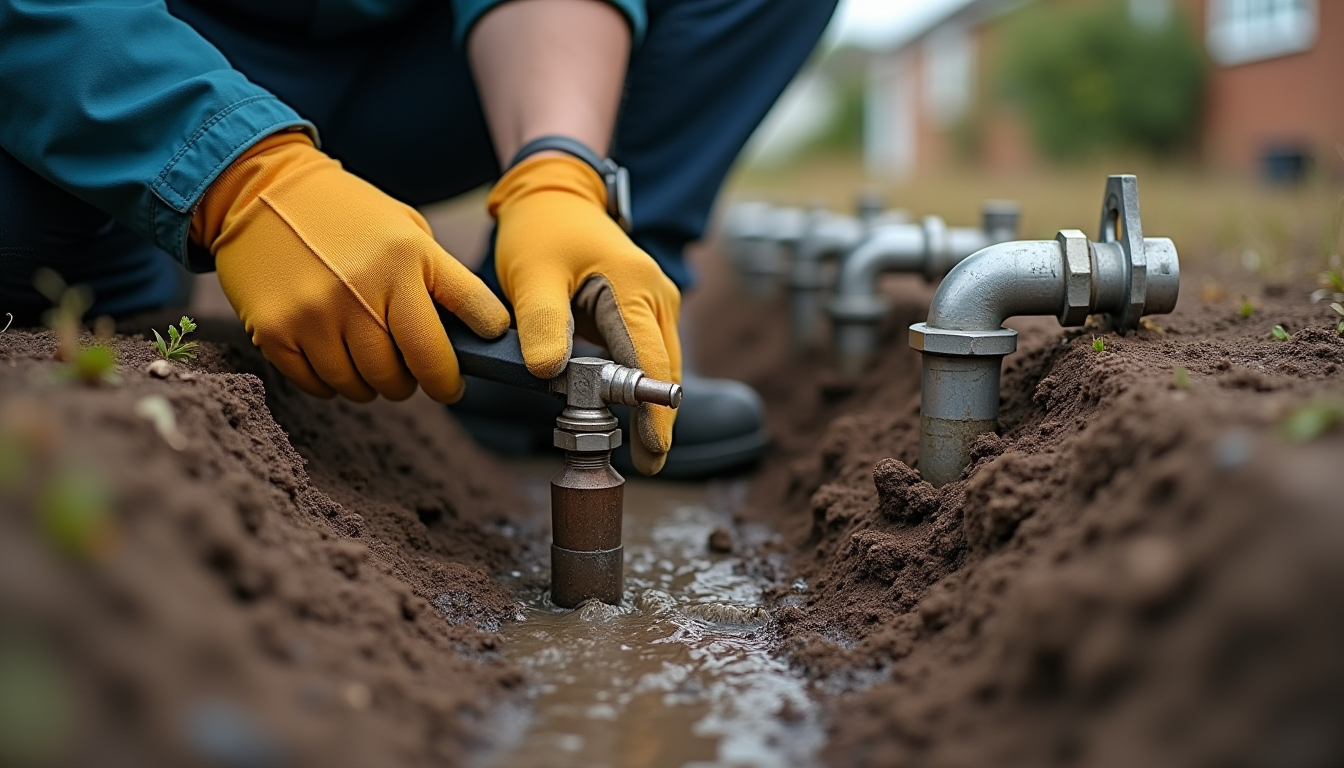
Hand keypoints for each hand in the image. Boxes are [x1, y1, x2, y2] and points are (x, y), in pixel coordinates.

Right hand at [193, 132, 509, 402]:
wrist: (258, 189)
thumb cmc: (345, 215)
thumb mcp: (404, 229)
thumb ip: (436, 278)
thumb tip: (468, 337)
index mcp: (408, 256)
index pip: (471, 314)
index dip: (479, 348)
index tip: (464, 372)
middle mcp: (366, 287)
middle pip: (412, 369)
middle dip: (422, 382)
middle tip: (415, 373)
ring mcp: (318, 312)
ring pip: (364, 385)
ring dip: (375, 385)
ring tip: (372, 364)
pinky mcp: (276, 331)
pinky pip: (320, 385)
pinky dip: (333, 383)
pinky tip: (334, 357)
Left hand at [489, 155, 680, 474]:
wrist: (554, 197)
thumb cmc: (542, 232)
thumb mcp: (531, 274)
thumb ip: (541, 323)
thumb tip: (549, 373)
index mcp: (633, 287)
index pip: (651, 362)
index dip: (654, 412)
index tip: (653, 452)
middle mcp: (657, 295)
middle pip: (665, 370)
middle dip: (656, 418)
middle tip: (644, 463)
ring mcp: (656, 302)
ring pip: (660, 365)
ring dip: (647, 402)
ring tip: (636, 447)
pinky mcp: (646, 310)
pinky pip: (648, 354)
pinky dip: (637, 383)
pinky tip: (621, 409)